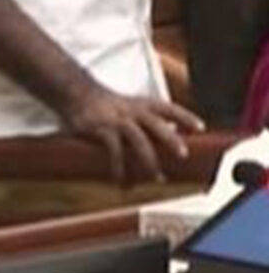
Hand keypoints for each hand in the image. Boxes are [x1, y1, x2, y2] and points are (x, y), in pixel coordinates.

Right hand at [63, 84, 204, 182]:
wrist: (74, 92)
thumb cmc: (101, 101)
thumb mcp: (126, 104)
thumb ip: (143, 117)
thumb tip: (164, 134)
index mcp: (140, 103)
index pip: (167, 107)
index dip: (184, 116)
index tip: (199, 128)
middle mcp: (131, 110)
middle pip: (156, 124)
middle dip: (171, 139)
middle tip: (183, 155)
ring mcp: (116, 120)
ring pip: (138, 140)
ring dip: (149, 160)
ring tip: (156, 177)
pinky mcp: (102, 130)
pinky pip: (114, 152)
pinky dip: (119, 168)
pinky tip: (121, 180)